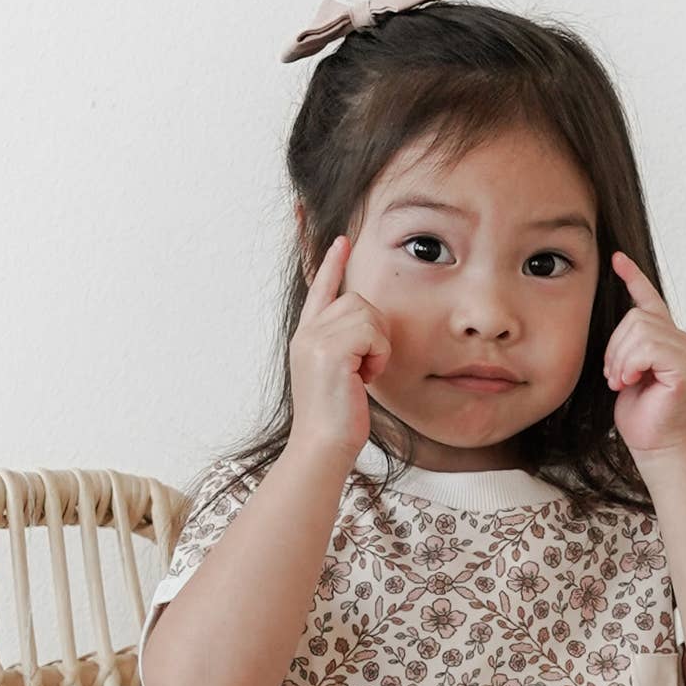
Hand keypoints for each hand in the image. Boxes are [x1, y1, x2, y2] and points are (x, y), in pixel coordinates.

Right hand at [287, 233, 391, 466]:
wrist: (323, 446)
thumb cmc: (338, 419)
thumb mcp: (342, 374)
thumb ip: (349, 345)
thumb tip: (371, 329)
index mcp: (307, 336)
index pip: (320, 288)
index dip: (331, 262)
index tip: (341, 239)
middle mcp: (306, 332)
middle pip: (357, 299)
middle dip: (375, 331)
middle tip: (366, 368)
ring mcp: (314, 339)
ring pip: (366, 313)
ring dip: (377, 345)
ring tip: (363, 374)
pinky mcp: (329, 350)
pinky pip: (371, 331)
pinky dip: (378, 355)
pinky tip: (365, 377)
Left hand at [603, 249, 685, 461]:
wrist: (653, 445)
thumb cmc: (640, 413)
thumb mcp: (626, 369)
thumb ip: (629, 343)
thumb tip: (622, 318)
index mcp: (670, 339)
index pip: (650, 301)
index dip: (633, 277)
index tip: (616, 258)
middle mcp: (684, 341)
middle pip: (636, 316)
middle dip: (615, 347)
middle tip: (615, 376)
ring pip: (639, 329)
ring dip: (621, 358)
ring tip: (622, 381)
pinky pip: (648, 347)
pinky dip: (631, 364)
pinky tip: (631, 382)